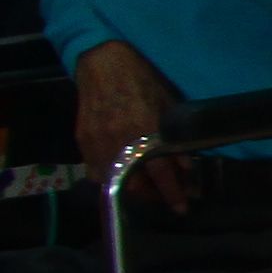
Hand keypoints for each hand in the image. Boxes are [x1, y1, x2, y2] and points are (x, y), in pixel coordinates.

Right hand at [73, 41, 187, 212]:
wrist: (104, 66)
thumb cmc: (143, 82)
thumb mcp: (169, 108)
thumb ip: (177, 138)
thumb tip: (186, 166)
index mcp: (143, 132)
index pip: (160, 173)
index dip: (172, 192)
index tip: (182, 206)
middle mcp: (118, 143)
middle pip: (134, 184)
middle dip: (152, 195)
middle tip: (165, 194)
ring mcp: (96, 144)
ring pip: (113, 182)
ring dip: (131, 189)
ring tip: (146, 187)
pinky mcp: (83, 142)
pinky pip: (95, 171)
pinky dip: (110, 178)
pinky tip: (123, 176)